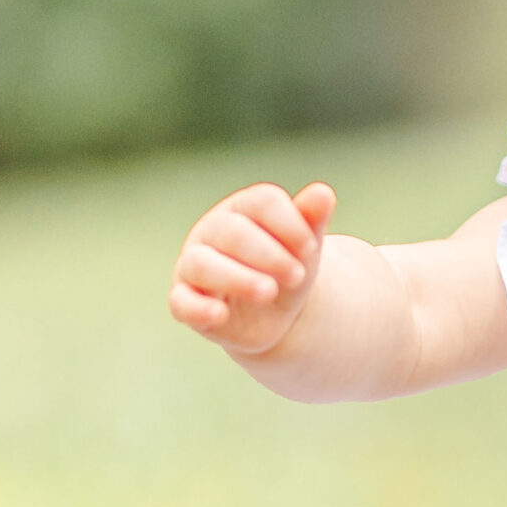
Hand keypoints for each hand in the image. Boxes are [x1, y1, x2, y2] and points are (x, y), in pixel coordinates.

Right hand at [170, 182, 336, 355]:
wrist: (272, 314)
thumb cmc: (285, 268)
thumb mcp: (303, 248)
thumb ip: (311, 220)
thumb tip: (324, 192)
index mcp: (244, 209)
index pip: (263, 202)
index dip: (290, 224)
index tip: (311, 249)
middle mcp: (212, 231)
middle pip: (233, 231)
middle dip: (269, 254)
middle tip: (297, 276)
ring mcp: (193, 265)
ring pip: (202, 265)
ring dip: (238, 278)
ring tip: (269, 292)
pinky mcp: (185, 300)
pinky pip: (182, 302)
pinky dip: (198, 308)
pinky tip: (220, 315)